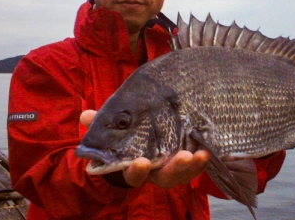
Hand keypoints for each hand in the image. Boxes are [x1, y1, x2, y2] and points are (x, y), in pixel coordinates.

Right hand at [79, 110, 210, 187]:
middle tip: (184, 157)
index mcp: (135, 166)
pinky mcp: (189, 159)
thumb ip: (99, 123)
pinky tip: (208, 148)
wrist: (141, 135)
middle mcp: (156, 172)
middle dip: (176, 169)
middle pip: (166, 178)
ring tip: (200, 153)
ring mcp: (174, 167)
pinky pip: (198, 164)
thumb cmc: (123, 135)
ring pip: (185, 173)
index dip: (137, 171)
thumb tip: (86, 116)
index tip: (140, 162)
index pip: (134, 174)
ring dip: (194, 165)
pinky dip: (203, 158)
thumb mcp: (111, 128)